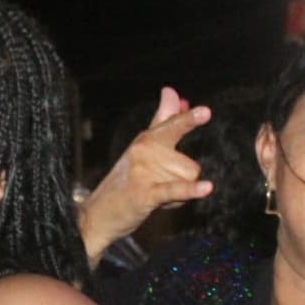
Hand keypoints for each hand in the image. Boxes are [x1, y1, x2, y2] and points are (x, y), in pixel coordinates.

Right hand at [79, 87, 213, 266]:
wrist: (97, 214)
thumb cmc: (124, 181)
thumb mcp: (142, 147)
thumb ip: (162, 119)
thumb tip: (171, 91)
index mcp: (146, 139)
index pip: (172, 126)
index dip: (189, 119)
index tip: (206, 112)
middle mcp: (144, 151)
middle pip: (189, 166)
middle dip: (181, 183)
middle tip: (157, 187)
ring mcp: (143, 171)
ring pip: (186, 181)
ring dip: (176, 197)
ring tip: (152, 196)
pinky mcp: (144, 193)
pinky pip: (174, 189)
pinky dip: (190, 191)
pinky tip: (207, 187)